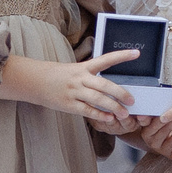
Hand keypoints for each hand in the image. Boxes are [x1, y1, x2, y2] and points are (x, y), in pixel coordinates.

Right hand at [1, 49, 136, 121]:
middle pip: (104, 85)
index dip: (122, 56)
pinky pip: (87, 110)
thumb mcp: (75, 70)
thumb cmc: (58, 76)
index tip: (136, 53)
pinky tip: (109, 119)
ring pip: (98, 100)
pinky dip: (99, 115)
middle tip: (132, 100)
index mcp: (84, 67)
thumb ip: (92, 76)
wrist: (35, 81)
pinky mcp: (68, 104)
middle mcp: (80, 78)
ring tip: (124, 114)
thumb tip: (112, 86)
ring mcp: (74, 92)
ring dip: (113, 107)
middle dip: (121, 93)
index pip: (106, 59)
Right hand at [132, 115, 171, 160]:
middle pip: (165, 132)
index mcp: (146, 132)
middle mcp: (152, 143)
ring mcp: (161, 150)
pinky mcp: (171, 155)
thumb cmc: (160, 123)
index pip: (155, 124)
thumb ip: (149, 115)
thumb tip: (142, 116)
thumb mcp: (153, 118)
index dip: (166, 117)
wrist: (162, 137)